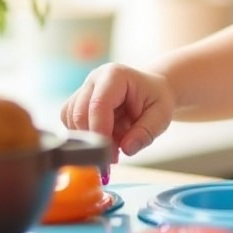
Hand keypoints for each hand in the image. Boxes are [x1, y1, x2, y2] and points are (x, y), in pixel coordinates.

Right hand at [60, 63, 175, 161]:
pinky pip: (71, 126)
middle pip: (80, 114)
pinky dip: (86, 139)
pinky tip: (106, 139)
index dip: (101, 130)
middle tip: (114, 157)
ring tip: (115, 144)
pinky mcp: (76, 105)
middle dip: (95, 140)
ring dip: (90, 140)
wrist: (152, 91)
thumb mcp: (161, 115)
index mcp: (115, 75)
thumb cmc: (156, 99)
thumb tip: (127, 149)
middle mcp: (94, 80)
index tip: (110, 154)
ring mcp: (83, 91)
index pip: (99, 104)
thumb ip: (146, 132)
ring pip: (72, 122)